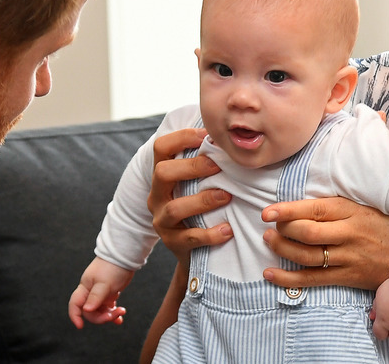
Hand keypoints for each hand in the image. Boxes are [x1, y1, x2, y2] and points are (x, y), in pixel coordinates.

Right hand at [67, 258, 131, 327]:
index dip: (75, 316)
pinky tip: (120, 316)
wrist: (124, 256)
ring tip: (121, 312)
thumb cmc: (113, 267)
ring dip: (109, 315)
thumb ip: (95, 297)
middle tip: (114, 315)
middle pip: (90, 311)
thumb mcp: (104, 283)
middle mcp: (90, 292)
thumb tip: (86, 310)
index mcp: (85, 288)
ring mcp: (100, 293)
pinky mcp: (109, 293)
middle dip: (101, 317)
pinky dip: (113, 312)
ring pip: (100, 311)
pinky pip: (108, 307)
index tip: (80, 326)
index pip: (75, 304)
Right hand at [147, 128, 232, 262]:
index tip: (206, 135)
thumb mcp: (197, 184)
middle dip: (191, 167)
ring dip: (203, 200)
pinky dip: (210, 234)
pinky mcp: (173, 243)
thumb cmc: (201, 208)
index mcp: (162, 176)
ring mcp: (162, 220)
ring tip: (227, 196)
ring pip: (174, 208)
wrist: (195, 253)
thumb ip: (207, 162)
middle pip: (162, 173)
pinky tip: (228, 230)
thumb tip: (231, 135)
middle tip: (218, 166)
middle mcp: (157, 196)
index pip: (161, 148)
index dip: (181, 137)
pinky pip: (189, 238)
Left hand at [260, 197, 388, 289]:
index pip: (314, 209)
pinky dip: (288, 278)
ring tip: (268, 242)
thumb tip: (300, 204)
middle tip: (269, 227)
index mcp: (351, 211)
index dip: (287, 211)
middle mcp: (349, 234)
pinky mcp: (348, 277)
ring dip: (282, 250)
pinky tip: (271, 274)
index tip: (268, 212)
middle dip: (282, 230)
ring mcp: (348, 258)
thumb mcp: (363, 207)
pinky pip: (312, 280)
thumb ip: (335, 206)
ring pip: (306, 256)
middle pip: (307, 233)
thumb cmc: (385, 226)